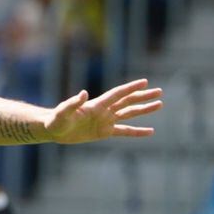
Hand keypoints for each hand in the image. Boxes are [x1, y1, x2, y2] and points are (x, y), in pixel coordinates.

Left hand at [43, 79, 162, 143]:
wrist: (53, 130)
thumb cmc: (56, 120)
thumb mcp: (63, 112)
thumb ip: (73, 103)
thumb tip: (83, 93)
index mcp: (97, 104)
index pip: (118, 94)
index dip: (131, 88)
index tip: (145, 81)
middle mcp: (104, 111)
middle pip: (128, 101)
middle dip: (143, 96)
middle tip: (159, 91)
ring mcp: (105, 121)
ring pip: (129, 114)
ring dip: (144, 110)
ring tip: (159, 104)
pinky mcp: (104, 132)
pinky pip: (124, 131)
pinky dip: (137, 132)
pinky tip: (150, 131)